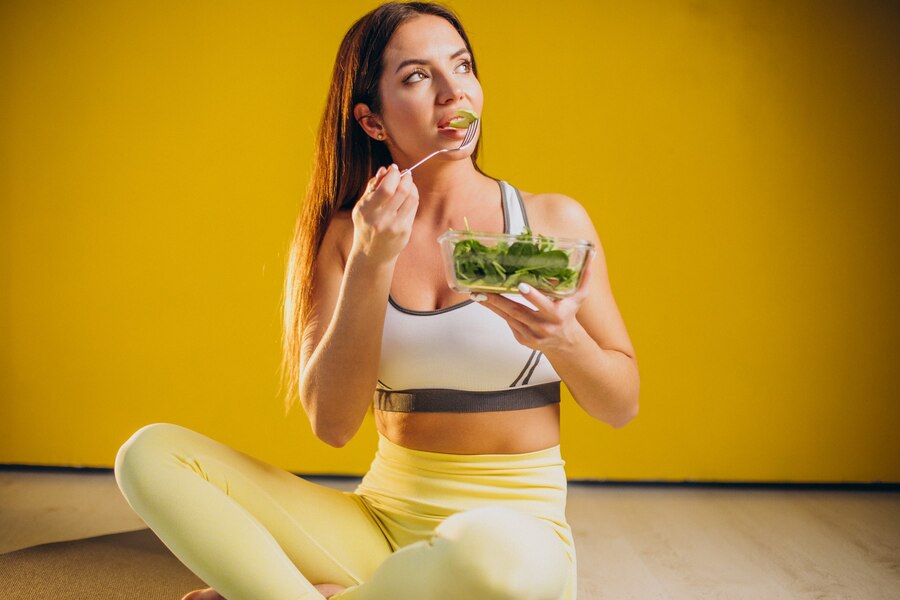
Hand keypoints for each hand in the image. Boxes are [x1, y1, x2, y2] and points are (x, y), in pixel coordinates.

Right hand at [350, 164, 418, 264]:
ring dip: (412, 186)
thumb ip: (372, 187)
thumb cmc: (366, 225)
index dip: (393, 174)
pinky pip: (413, 208)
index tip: (393, 168)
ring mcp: (394, 226)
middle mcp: (380, 219)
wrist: (371, 254)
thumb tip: (384, 169)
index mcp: (366, 210)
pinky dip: (413, 197)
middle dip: (405, 177)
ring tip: (408, 182)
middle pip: (401, 191)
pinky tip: (409, 194)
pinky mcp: (404, 231)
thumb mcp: (362, 206)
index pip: (386, 188)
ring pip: (411, 198)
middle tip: (405, 173)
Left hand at [471, 253, 594, 353]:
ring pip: (508, 317)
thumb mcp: (578, 298)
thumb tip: (590, 257)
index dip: (532, 296)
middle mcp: (543, 327)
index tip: (521, 286)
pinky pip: (508, 322)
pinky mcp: (522, 339)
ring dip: (492, 305)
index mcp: (556, 315)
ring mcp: (531, 335)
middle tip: (484, 290)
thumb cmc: (569, 315)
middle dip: (500, 300)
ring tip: (478, 294)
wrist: (565, 343)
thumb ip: (584, 278)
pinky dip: (497, 311)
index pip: (543, 304)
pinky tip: (486, 301)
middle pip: (518, 312)